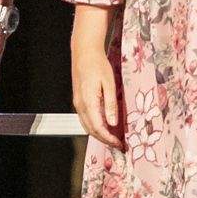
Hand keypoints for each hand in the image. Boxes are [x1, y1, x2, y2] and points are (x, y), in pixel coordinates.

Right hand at [70, 33, 122, 151]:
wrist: (84, 53)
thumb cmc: (97, 64)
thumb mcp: (109, 83)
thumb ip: (111, 104)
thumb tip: (113, 123)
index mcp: (89, 102)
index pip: (98, 128)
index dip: (109, 138)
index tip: (119, 143)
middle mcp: (80, 105)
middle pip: (91, 130)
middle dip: (104, 140)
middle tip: (118, 144)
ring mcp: (78, 103)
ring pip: (87, 126)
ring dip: (99, 135)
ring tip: (113, 138)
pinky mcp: (78, 101)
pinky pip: (85, 119)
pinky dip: (94, 126)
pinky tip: (105, 126)